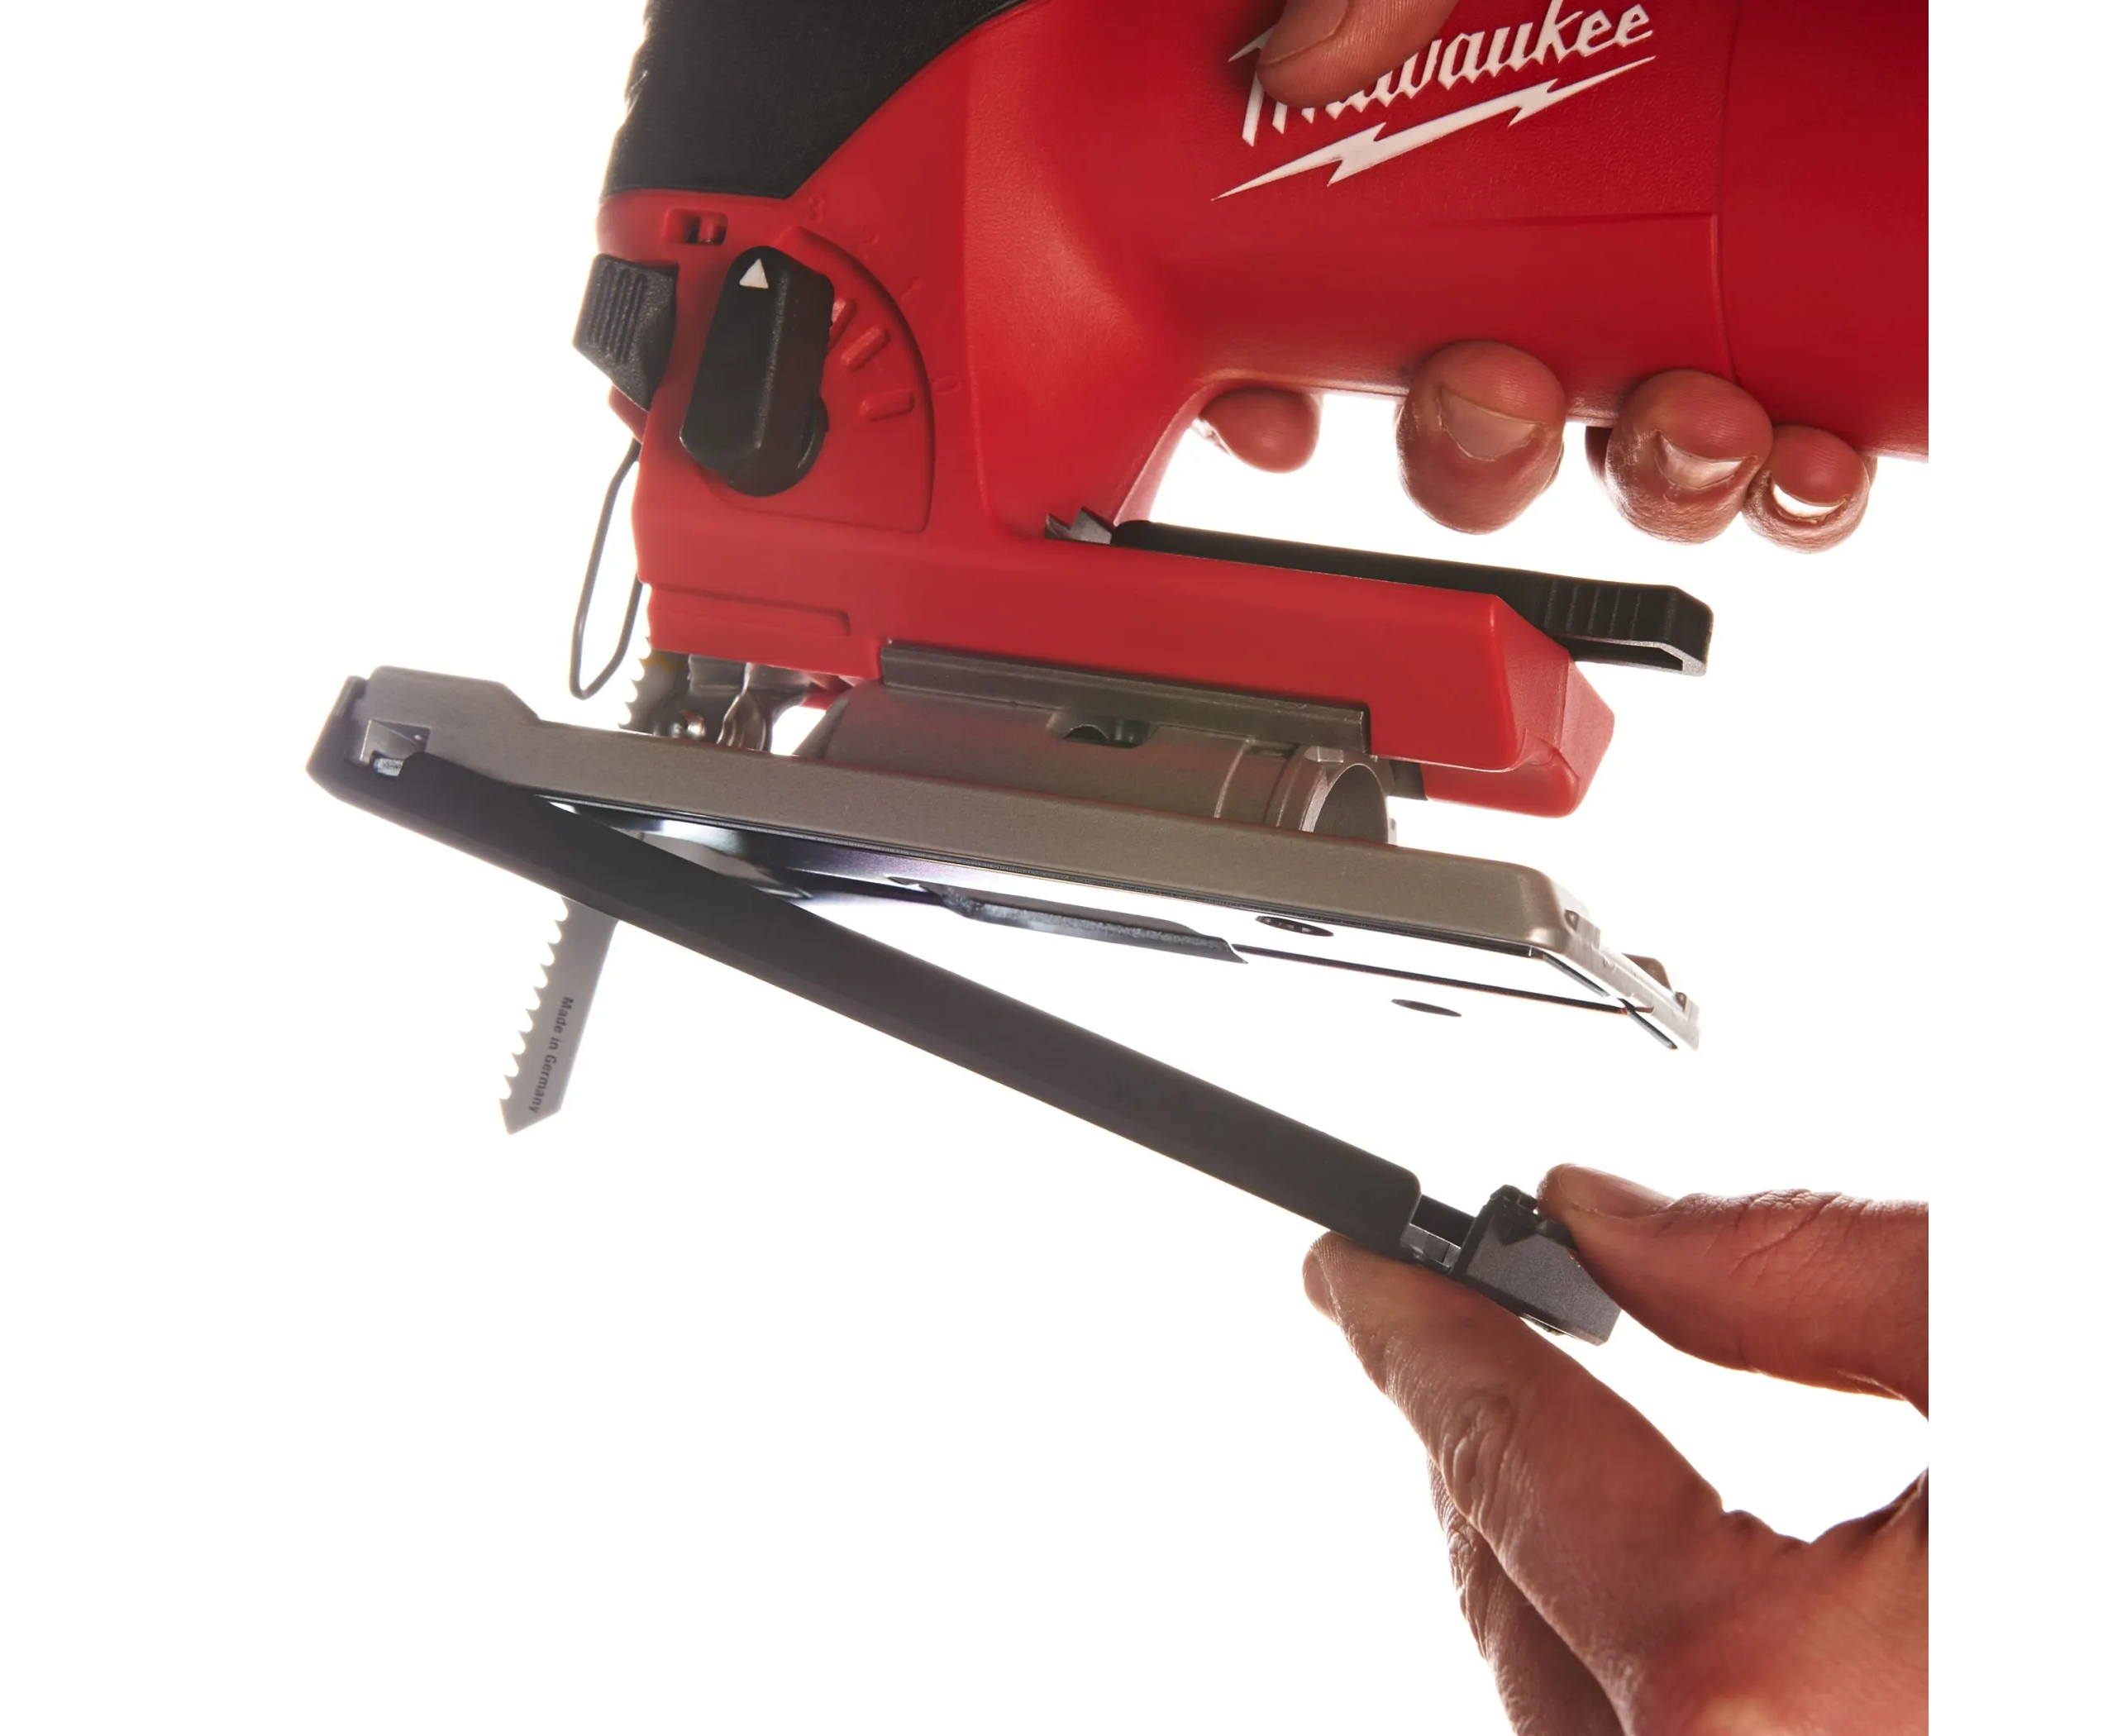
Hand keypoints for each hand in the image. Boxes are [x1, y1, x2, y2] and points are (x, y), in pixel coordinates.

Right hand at [1201, 0, 1873, 550]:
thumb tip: (1295, 60)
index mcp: (1442, 90)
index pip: (1312, 273)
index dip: (1274, 378)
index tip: (1278, 418)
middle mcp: (1553, 172)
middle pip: (1469, 393)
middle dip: (1472, 453)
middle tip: (1503, 397)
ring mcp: (1683, 224)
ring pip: (1625, 437)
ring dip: (1640, 485)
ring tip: (1688, 428)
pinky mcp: (1823, 261)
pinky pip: (1791, 434)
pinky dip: (1789, 486)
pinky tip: (1806, 458)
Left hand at [1303, 1167, 1926, 1733]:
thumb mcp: (2018, 1343)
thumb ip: (1815, 1268)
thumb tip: (1618, 1228)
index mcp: (1766, 1690)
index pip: (1518, 1464)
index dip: (1424, 1340)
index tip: (1358, 1275)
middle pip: (1508, 1610)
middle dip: (1461, 1452)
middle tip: (1425, 1337)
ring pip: (1562, 1712)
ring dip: (1531, 1573)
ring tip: (1528, 1440)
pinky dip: (1611, 1667)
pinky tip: (1641, 1590)